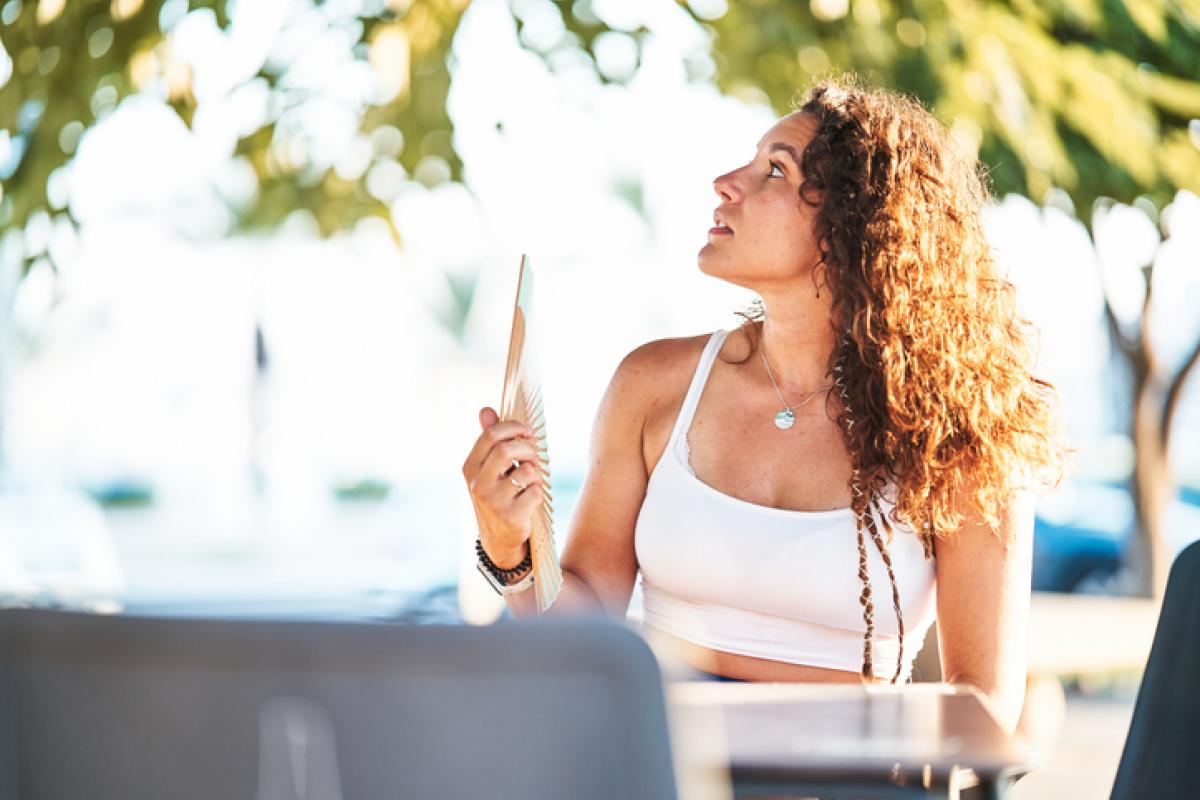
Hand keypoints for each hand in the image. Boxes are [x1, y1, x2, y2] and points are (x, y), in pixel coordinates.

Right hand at [462, 407, 542, 568]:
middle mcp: (477, 484)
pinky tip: (530, 499)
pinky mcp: (511, 516)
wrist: (499, 539)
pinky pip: (535, 491)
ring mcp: (493, 501)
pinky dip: (538, 492)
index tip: (529, 432)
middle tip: (533, 455)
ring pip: (525, 471)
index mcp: (469, 467)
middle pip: (506, 449)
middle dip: (527, 448)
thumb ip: (488, 440)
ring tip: (529, 481)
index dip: (514, 427)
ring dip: (534, 473)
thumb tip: (486, 410)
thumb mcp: (488, 469)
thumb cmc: (497, 495)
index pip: (490, 435)